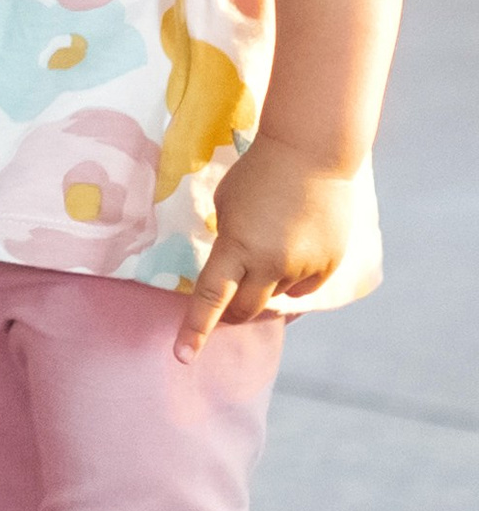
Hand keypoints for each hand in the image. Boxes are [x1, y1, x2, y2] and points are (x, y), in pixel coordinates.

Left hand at [176, 138, 354, 356]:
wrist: (310, 153)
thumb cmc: (258, 173)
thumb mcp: (228, 205)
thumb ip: (229, 243)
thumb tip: (234, 276)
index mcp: (237, 246)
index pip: (211, 296)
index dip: (195, 328)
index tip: (182, 357)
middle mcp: (271, 264)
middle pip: (245, 309)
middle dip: (232, 313)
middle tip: (227, 304)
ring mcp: (303, 268)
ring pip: (276, 296)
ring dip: (266, 283)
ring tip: (271, 241)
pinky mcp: (328, 266)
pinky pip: (303, 287)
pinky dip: (293, 278)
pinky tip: (295, 245)